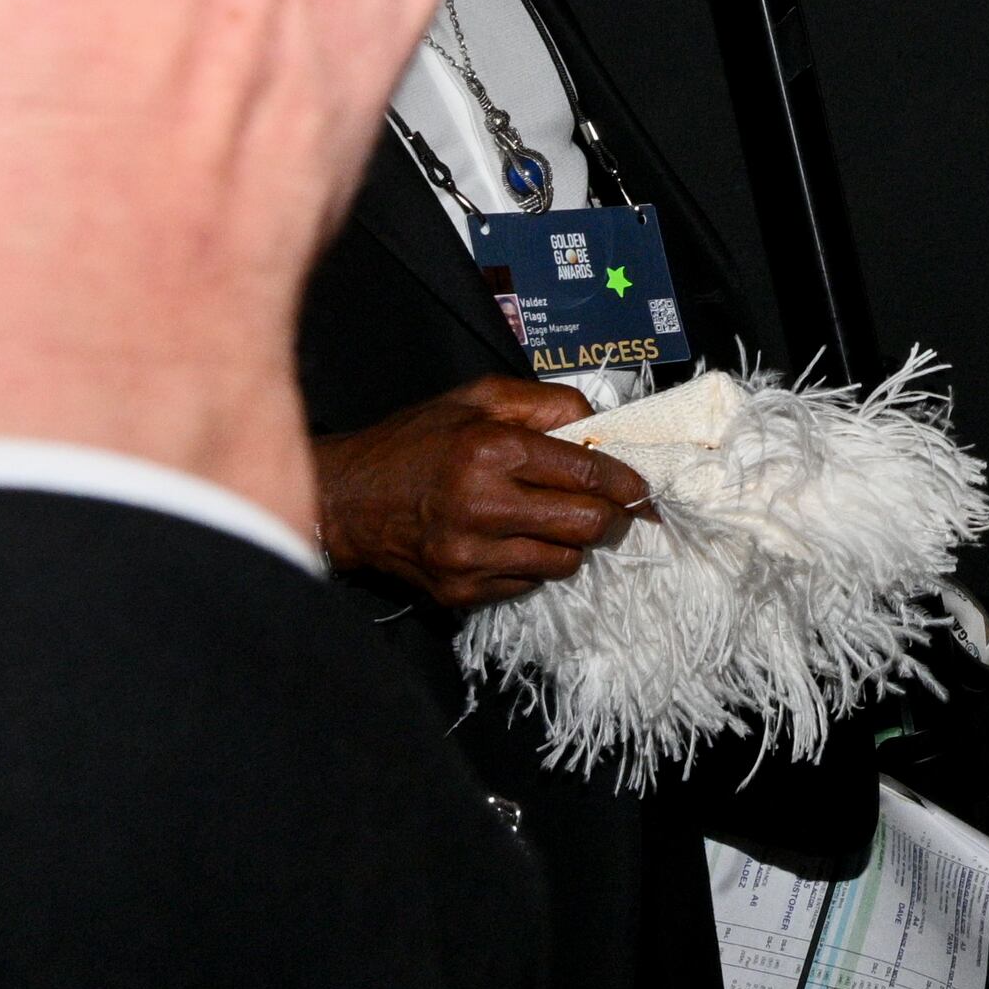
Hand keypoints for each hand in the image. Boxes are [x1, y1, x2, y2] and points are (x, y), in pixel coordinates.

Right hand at [313, 376, 650, 609]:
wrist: (347, 500)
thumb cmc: (416, 441)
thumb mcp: (478, 397)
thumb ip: (545, 402)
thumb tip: (600, 425)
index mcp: (491, 451)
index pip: (588, 474)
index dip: (628, 483)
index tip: (642, 489)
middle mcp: (483, 507)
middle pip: (587, 525)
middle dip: (612, 517)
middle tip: (614, 509)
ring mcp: (470, 556)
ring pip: (565, 562)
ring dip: (573, 543)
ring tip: (555, 521)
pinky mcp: (460, 591)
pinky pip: (528, 585)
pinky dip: (534, 564)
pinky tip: (515, 540)